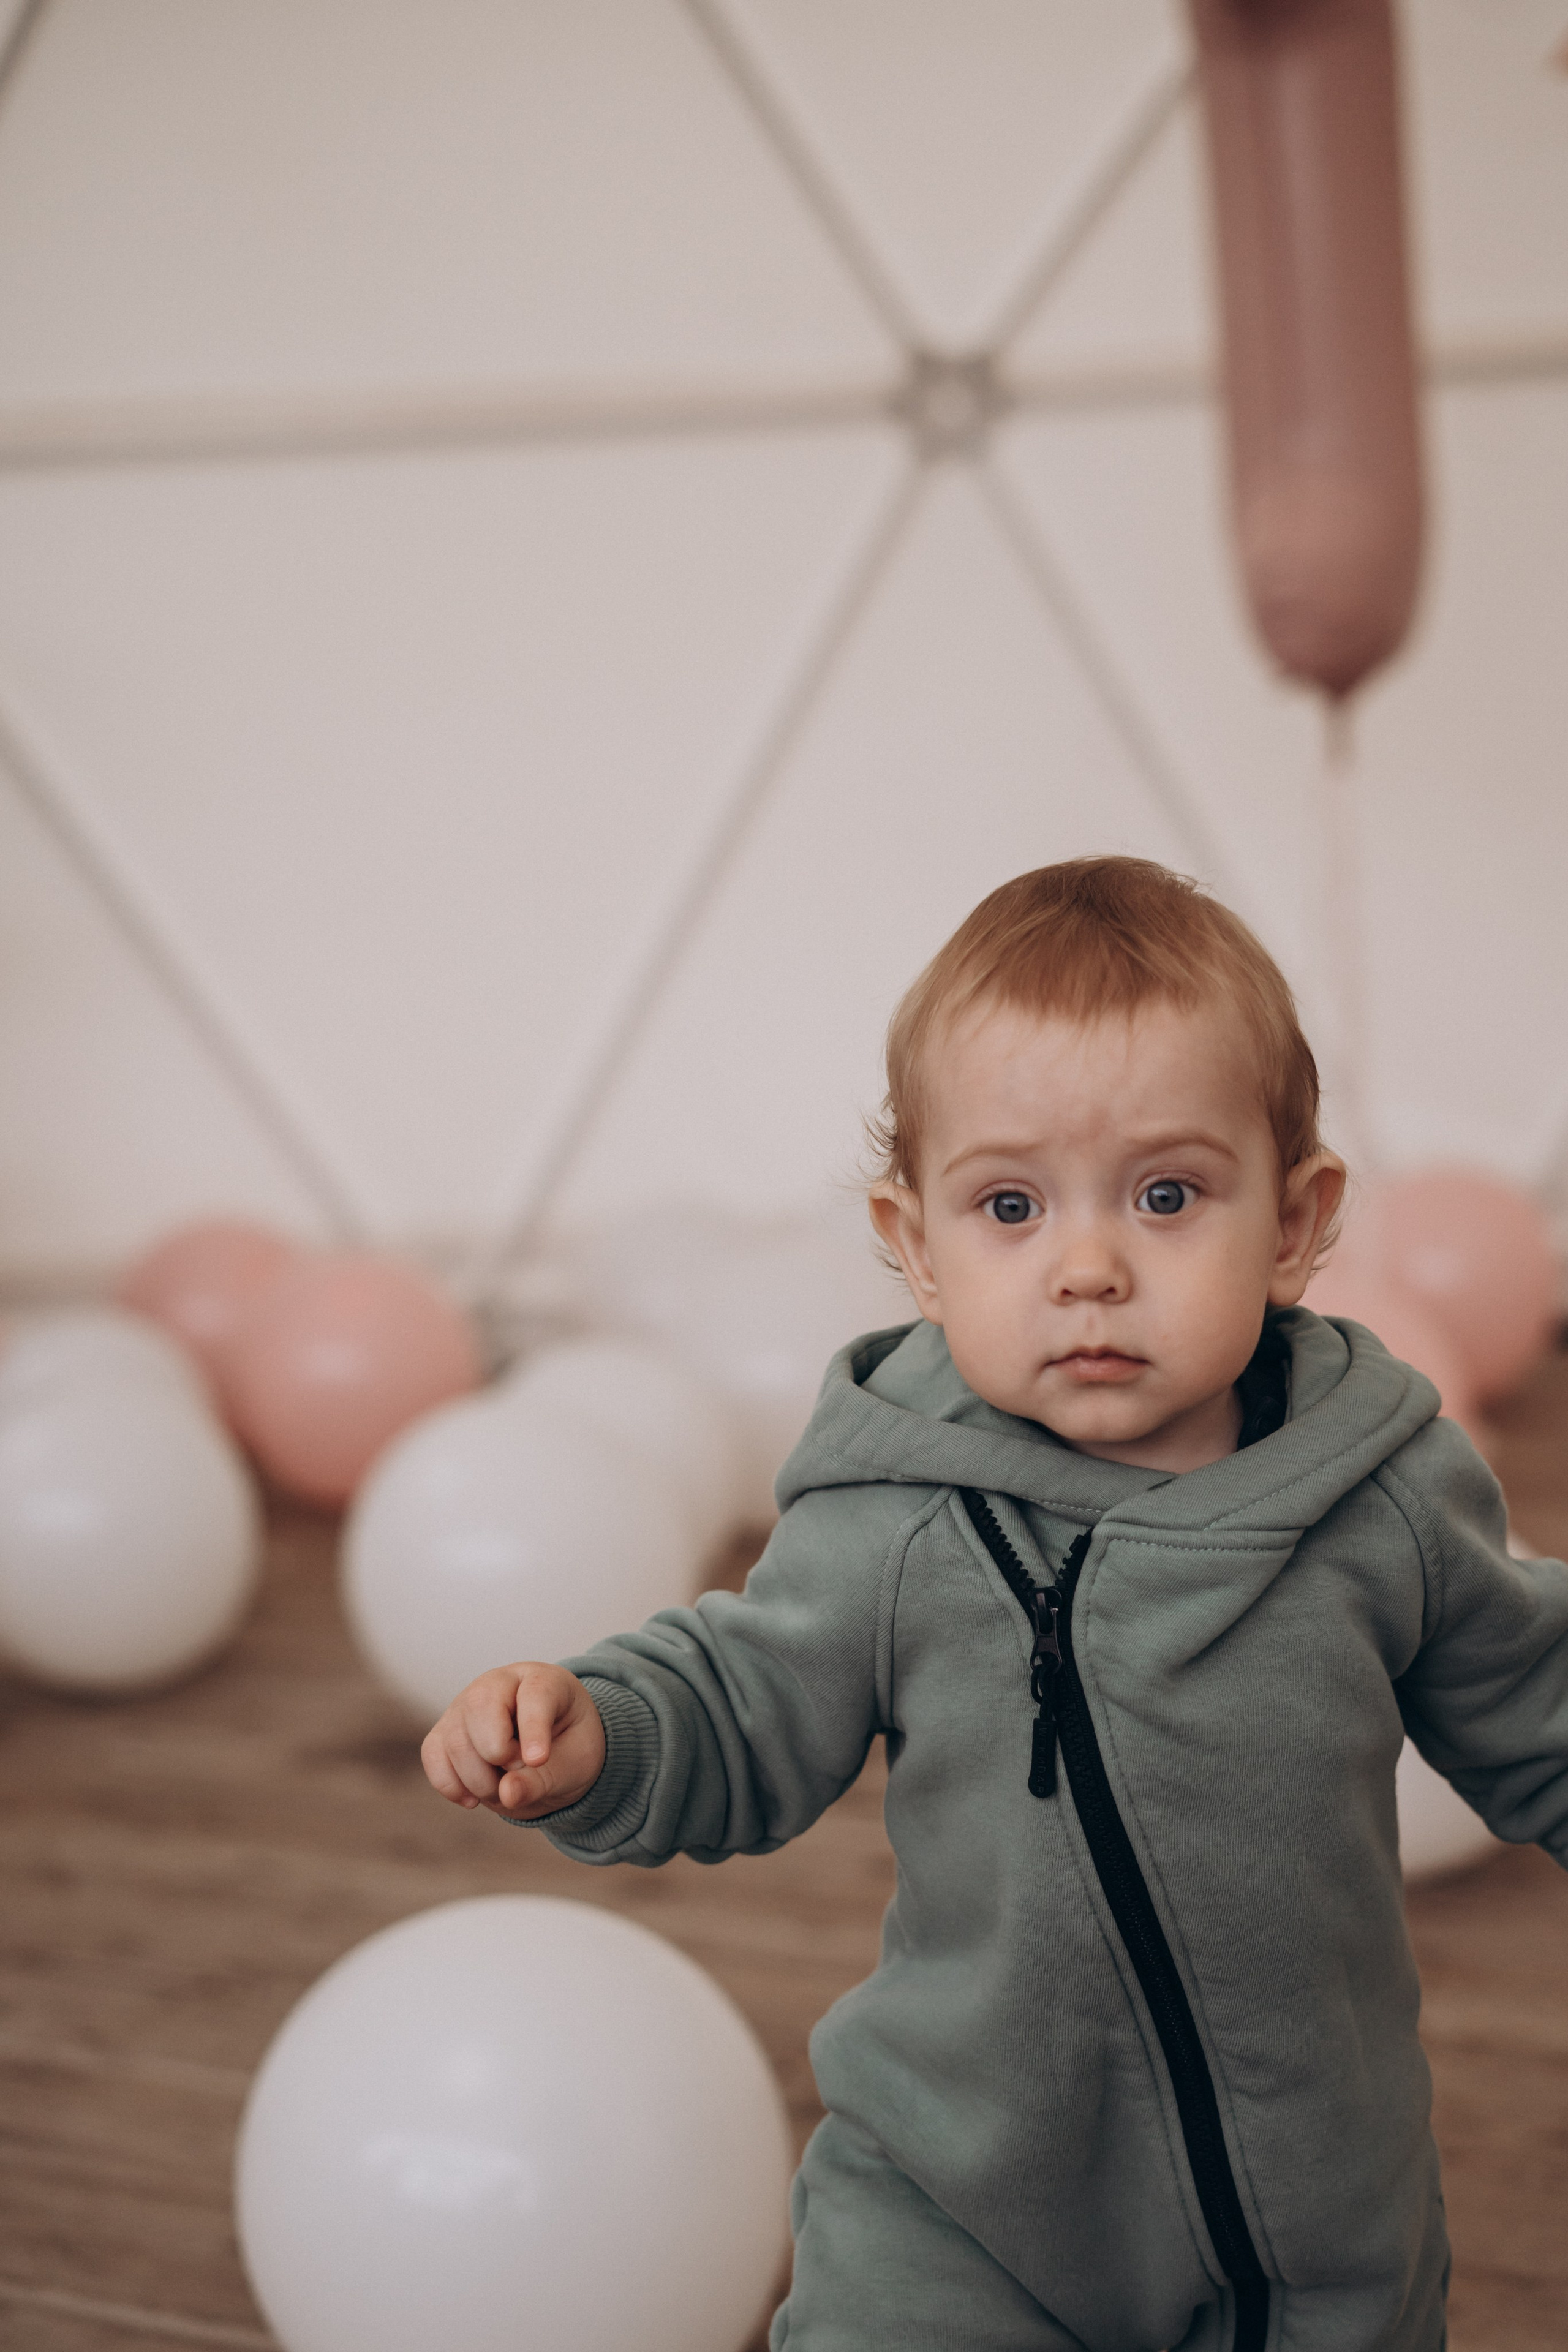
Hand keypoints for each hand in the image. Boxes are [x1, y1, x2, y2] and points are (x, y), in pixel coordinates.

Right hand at [421, 1663, 606, 1820]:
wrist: (548, 1756)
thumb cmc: (567, 1750)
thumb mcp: (573, 1766)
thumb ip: (543, 1780)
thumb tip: (507, 1793)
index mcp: (544, 1681)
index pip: (535, 1694)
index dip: (534, 1728)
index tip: (537, 1760)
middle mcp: (499, 1684)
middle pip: (479, 1705)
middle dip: (497, 1752)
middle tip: (519, 1769)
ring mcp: (465, 1704)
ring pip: (454, 1738)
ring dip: (478, 1779)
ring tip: (504, 1789)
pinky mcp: (445, 1731)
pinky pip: (433, 1755)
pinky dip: (451, 1785)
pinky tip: (474, 1798)